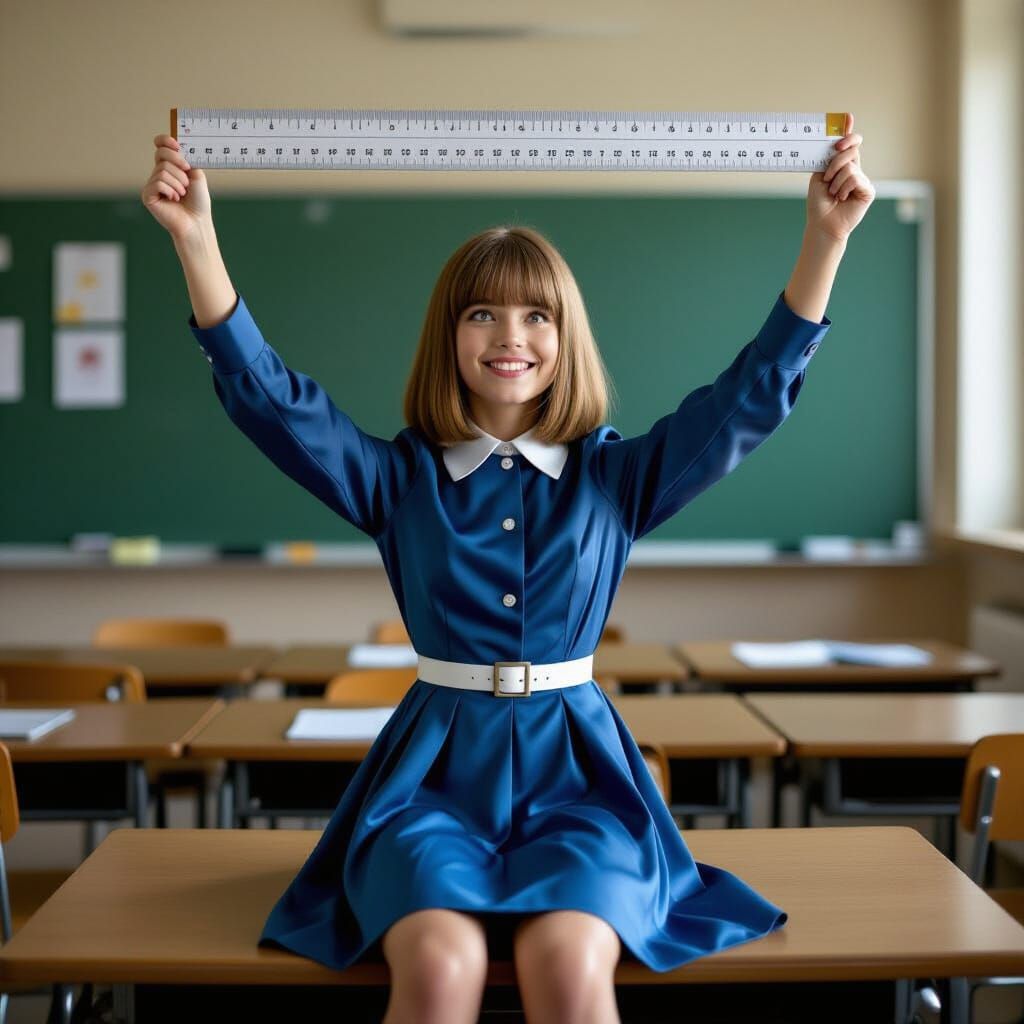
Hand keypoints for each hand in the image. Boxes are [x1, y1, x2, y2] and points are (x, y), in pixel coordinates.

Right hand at [140, 134, 212, 242]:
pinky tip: (174, 199)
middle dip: (178, 163)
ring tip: (183, 194)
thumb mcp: (196, 176)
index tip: (176, 144)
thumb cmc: (198, 202)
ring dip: (178, 183)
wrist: (197, 222)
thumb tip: (178, 146)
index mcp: (170, 167)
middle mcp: (159, 173)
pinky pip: (158, 183)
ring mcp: (152, 184)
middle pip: (162, 154)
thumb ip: (187, 159)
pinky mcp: (148, 195)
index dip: (166, 141)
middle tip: (187, 179)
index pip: (161, 146)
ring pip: (163, 170)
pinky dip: (170, 190)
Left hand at [806, 113, 875, 242]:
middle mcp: (855, 170)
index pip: (850, 143)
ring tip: (832, 193)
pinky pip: (854, 178)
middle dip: (835, 161)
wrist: (822, 223)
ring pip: (850, 166)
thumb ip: (828, 159)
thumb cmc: (819, 202)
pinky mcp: (868, 190)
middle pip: (851, 150)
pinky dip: (843, 188)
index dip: (849, 131)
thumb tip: (834, 140)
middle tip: (827, 176)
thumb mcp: (819, 176)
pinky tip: (841, 198)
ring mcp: (862, 180)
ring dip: (835, 181)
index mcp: (842, 165)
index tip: (847, 118)